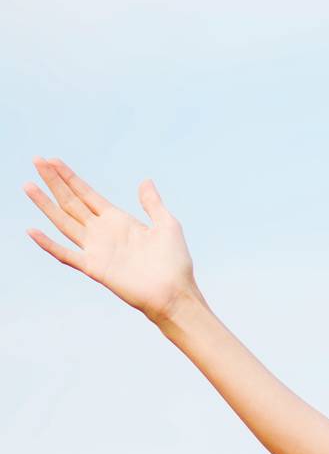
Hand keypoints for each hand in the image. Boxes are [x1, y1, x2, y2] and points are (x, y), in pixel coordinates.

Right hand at [23, 157, 197, 323]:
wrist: (175, 294)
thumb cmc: (175, 263)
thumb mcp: (167, 225)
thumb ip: (152, 204)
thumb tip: (145, 181)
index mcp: (118, 220)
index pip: (87, 194)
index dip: (70, 177)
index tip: (52, 160)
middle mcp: (103, 233)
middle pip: (71, 202)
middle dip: (54, 181)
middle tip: (36, 160)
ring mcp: (97, 250)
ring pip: (64, 222)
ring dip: (45, 204)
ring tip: (28, 185)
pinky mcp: (95, 268)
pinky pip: (66, 255)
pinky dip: (49, 244)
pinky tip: (33, 231)